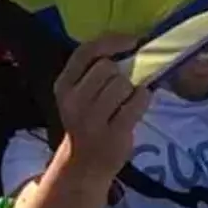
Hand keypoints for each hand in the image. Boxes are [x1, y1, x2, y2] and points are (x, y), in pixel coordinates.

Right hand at [54, 35, 149, 179]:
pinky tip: (136, 106)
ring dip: (132, 88)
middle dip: (121, 73)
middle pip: (107, 67)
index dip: (112, 41)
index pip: (86, 52)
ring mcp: (92, 120)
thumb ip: (93, 70)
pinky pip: (138, 101)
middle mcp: (74, 101)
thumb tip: (131, 42)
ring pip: (123, 83)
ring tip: (126, 101)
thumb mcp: (79, 94)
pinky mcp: (114, 134)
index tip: (132, 41)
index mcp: (64, 86)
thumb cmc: (87, 121)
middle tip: (121, 88)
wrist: (83, 165)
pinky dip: (143, 98)